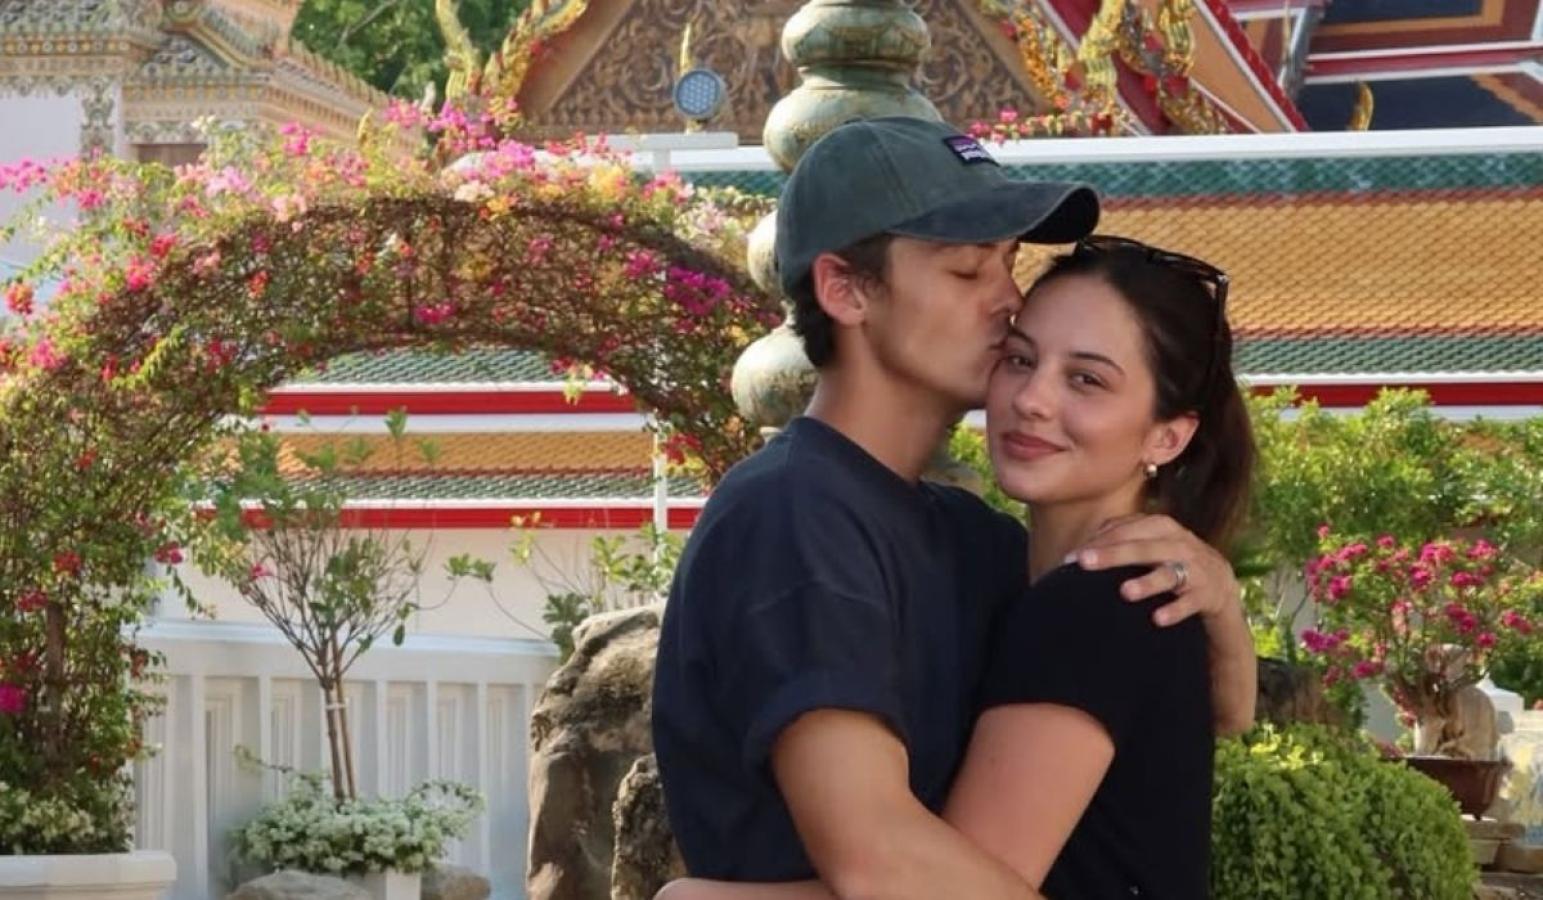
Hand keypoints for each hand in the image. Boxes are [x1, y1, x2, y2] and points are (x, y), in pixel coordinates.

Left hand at [1066, 514, 1240, 627]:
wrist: (1219, 582)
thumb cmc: (1170, 559)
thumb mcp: (1149, 543)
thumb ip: (1118, 538)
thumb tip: (1077, 548)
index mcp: (1161, 527)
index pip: (1126, 530)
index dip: (1098, 542)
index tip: (1071, 558)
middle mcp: (1179, 544)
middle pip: (1143, 548)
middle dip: (1113, 555)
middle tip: (1084, 563)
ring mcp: (1196, 569)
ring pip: (1169, 574)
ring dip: (1148, 583)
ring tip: (1125, 592)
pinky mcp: (1207, 594)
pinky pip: (1191, 602)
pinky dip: (1175, 610)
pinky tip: (1158, 619)